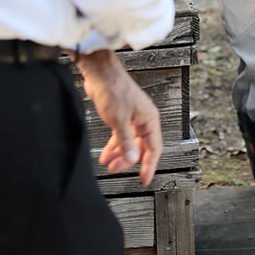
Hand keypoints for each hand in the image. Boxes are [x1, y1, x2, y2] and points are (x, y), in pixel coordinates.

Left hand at [77, 49, 162, 186]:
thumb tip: (133, 159)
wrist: (100, 74)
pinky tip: (105, 155)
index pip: (154, 148)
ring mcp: (132, 118)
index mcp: (150, 119)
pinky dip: (114, 146)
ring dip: (120, 154)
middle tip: (116, 170)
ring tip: (108, 165)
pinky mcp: (121, 116)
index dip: (149, 166)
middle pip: (141, 147)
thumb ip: (126, 142)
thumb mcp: (119, 120)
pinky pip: (121, 136)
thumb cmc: (114, 90)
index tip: (144, 180)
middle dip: (129, 160)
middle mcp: (144, 119)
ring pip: (129, 142)